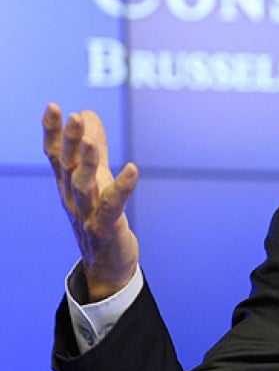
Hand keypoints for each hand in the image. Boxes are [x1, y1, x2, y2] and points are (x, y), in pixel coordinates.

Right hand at [42, 104, 139, 301]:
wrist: (106, 265)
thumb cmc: (99, 216)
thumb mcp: (94, 179)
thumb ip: (91, 147)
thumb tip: (87, 114)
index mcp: (67, 184)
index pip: (55, 154)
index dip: (52, 131)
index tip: (53, 106)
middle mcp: (72, 197)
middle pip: (67, 166)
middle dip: (68, 141)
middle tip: (73, 116)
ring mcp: (87, 214)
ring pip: (83, 186)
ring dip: (86, 163)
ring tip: (90, 142)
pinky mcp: (106, 228)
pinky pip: (112, 206)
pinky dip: (122, 188)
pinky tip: (132, 170)